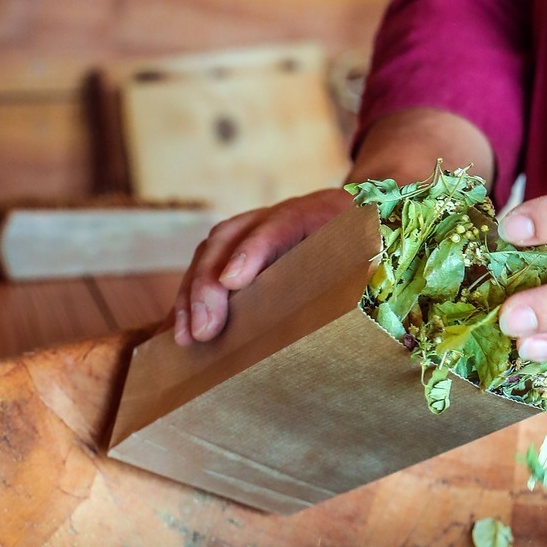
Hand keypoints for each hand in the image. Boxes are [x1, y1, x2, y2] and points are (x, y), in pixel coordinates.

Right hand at [173, 188, 352, 344]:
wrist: (358, 215)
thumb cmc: (365, 247)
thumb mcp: (372, 255)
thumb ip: (363, 280)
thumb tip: (368, 328)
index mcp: (320, 210)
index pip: (282, 223)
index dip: (253, 249)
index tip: (232, 282)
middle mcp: (277, 214)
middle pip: (232, 237)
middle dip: (209, 285)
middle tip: (204, 330)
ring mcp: (251, 227)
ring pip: (209, 251)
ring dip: (191, 295)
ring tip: (185, 336)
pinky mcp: (234, 247)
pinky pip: (202, 268)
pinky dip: (187, 301)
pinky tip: (175, 331)